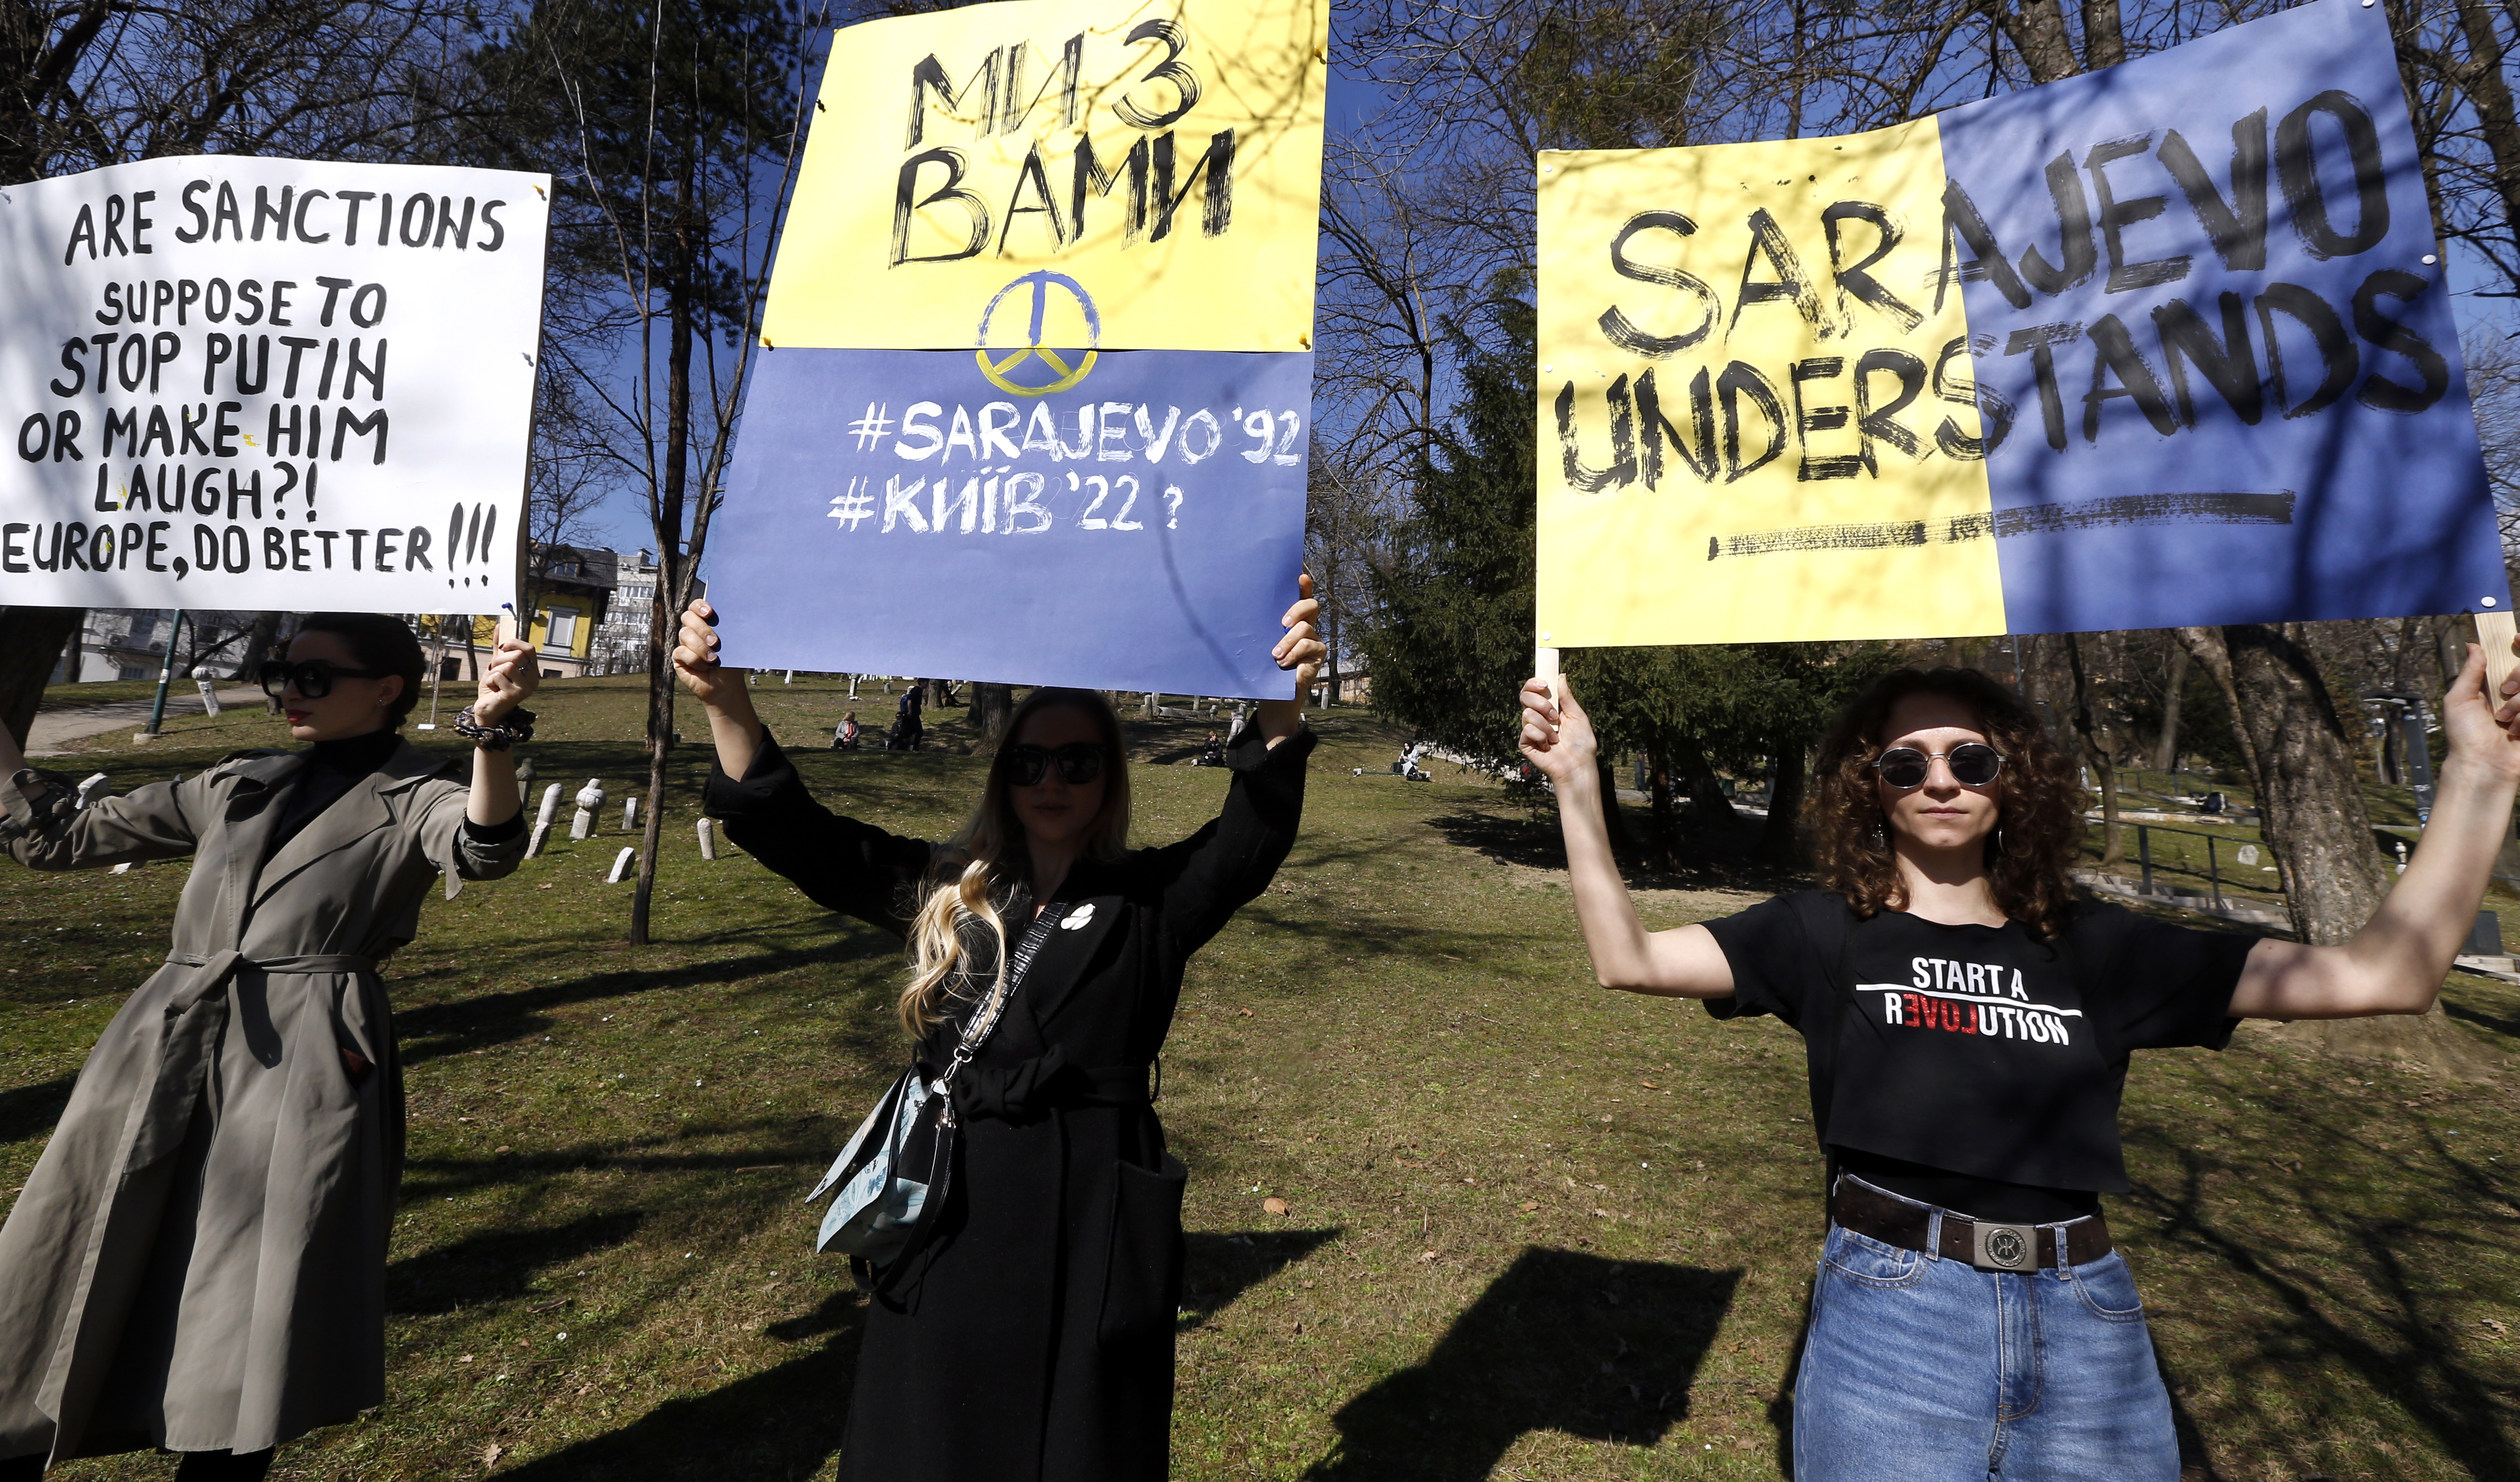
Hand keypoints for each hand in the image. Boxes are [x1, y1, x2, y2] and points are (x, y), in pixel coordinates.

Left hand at [474, 638, 538, 722]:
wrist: (486, 709)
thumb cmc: (493, 687)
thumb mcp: (496, 664)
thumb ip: (499, 648)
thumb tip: (499, 626)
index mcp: (532, 671)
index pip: (529, 649)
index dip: (514, 643)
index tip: (501, 648)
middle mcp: (533, 680)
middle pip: (518, 656)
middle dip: (499, 659)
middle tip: (493, 668)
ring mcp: (526, 688)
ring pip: (508, 666)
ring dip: (494, 671)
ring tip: (493, 681)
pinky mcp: (515, 695)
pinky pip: (499, 676)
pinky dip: (491, 680)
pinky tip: (493, 689)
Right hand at [672, 600, 749, 708]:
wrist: (726, 686)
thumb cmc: (730, 663)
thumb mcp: (731, 643)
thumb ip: (726, 628)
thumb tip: (730, 615)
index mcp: (706, 622)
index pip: (696, 606)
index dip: (700, 606)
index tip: (710, 613)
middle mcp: (693, 630)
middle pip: (687, 617)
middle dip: (702, 629)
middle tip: (715, 642)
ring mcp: (684, 643)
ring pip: (684, 634)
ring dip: (701, 647)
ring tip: (713, 659)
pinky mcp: (678, 657)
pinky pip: (680, 651)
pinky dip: (694, 660)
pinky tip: (704, 667)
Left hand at [1273, 573, 1324, 693]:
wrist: (1275, 687)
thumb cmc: (1267, 662)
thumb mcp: (1264, 641)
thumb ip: (1266, 628)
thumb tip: (1246, 612)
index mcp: (1294, 619)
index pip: (1302, 598)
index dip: (1304, 587)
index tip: (1301, 577)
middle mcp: (1307, 625)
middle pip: (1310, 605)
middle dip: (1297, 610)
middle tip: (1283, 623)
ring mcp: (1314, 638)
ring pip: (1305, 628)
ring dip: (1287, 641)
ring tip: (1275, 655)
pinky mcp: (1319, 652)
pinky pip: (1308, 645)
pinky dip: (1293, 653)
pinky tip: (1283, 663)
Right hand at [1519, 674, 1599, 787]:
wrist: (1577, 766)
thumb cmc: (1581, 744)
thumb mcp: (1578, 716)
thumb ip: (1567, 697)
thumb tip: (1560, 676)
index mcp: (1548, 709)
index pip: (1533, 690)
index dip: (1534, 683)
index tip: (1544, 685)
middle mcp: (1537, 717)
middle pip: (1524, 697)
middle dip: (1541, 703)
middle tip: (1554, 716)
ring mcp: (1530, 730)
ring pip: (1527, 713)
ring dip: (1546, 725)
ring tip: (1555, 737)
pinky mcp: (1525, 743)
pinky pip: (1527, 730)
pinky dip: (1540, 736)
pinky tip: (1547, 745)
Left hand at [2442, 640, 2519, 782]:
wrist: (2483, 766)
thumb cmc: (2464, 736)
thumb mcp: (2458, 700)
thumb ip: (2469, 672)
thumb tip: (2473, 645)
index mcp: (2495, 686)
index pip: (2515, 659)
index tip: (2516, 638)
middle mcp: (2516, 695)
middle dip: (2518, 678)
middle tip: (2505, 692)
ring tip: (2505, 722)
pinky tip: (2516, 733)